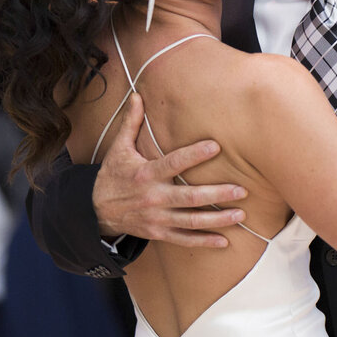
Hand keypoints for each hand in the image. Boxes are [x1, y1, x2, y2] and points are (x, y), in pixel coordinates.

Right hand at [92, 92, 246, 248]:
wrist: (95, 211)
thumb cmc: (113, 175)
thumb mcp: (119, 148)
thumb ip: (131, 122)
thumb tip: (137, 95)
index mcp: (146, 174)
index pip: (174, 163)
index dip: (194, 155)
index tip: (216, 147)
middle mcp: (153, 198)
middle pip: (190, 197)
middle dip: (217, 194)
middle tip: (241, 190)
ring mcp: (157, 218)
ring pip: (191, 221)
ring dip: (217, 219)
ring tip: (241, 214)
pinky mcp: (158, 233)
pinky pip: (184, 239)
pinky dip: (204, 241)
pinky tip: (224, 241)